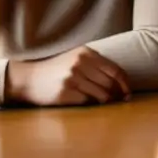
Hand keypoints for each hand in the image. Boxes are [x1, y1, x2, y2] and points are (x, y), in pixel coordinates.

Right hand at [5, 47, 130, 106]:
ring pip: (101, 94)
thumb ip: (96, 64)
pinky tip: (91, 104)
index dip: (125, 83)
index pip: (115, 70)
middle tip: (121, 101)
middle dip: (118, 94)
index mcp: (86, 53)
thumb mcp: (76, 57)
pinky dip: (92, 104)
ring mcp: (71, 79)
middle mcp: (80, 64)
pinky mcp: (64, 94)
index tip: (128, 92)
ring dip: (107, 101)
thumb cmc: (57, 68)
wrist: (29, 78)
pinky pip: (87, 102)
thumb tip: (120, 81)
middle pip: (110, 83)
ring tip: (108, 104)